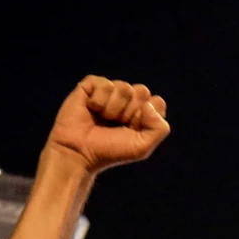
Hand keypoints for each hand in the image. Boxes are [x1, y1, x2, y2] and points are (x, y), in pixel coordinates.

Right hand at [47, 76, 169, 173]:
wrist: (79, 153)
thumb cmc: (109, 151)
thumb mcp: (141, 147)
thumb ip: (159, 128)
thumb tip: (149, 104)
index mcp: (142, 112)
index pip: (157, 102)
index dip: (145, 118)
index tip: (131, 130)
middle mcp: (127, 99)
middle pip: (142, 91)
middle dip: (130, 112)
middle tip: (115, 125)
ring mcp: (109, 91)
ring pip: (124, 87)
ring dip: (113, 109)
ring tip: (102, 119)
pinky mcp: (91, 86)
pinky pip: (105, 84)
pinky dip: (99, 101)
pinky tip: (90, 109)